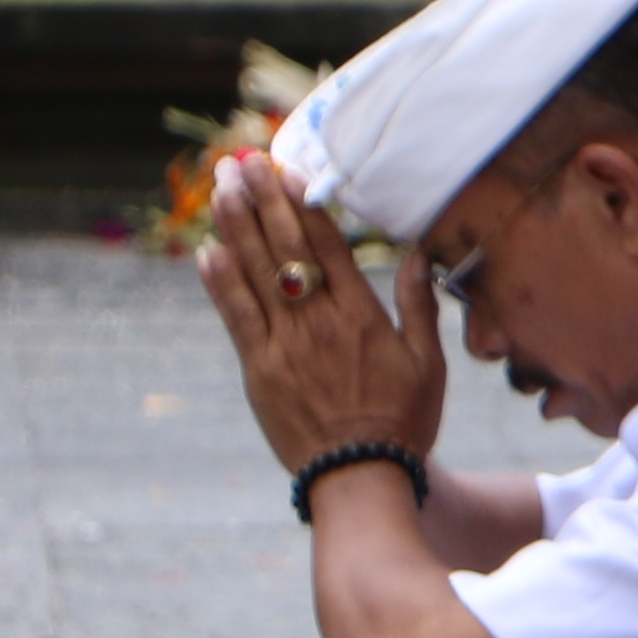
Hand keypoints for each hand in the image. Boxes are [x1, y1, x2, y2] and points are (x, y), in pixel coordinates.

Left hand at [191, 152, 448, 474]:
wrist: (361, 476)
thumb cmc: (403, 421)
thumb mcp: (430, 364)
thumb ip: (419, 306)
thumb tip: (417, 255)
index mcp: (361, 316)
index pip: (327, 246)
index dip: (303, 204)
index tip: (287, 169)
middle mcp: (318, 322)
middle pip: (285, 249)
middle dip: (262, 200)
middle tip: (243, 160)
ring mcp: (284, 345)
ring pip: (254, 274)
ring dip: (235, 226)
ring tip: (221, 187)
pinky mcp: (258, 369)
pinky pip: (235, 316)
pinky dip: (219, 281)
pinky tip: (207, 250)